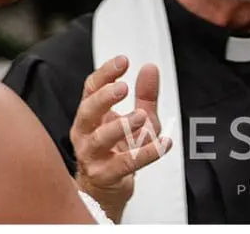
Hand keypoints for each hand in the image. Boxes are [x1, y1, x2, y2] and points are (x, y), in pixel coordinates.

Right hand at [71, 56, 171, 222]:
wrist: (108, 189)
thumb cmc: (119, 150)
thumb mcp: (138, 118)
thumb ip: (145, 95)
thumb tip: (150, 69)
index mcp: (91, 114)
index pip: (91, 88)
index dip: (105, 73)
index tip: (123, 61)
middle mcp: (86, 133)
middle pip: (88, 110)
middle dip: (104, 97)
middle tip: (123, 87)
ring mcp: (92, 155)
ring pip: (101, 138)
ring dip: (121, 125)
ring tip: (141, 116)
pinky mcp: (105, 175)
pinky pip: (124, 164)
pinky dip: (146, 153)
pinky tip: (163, 144)